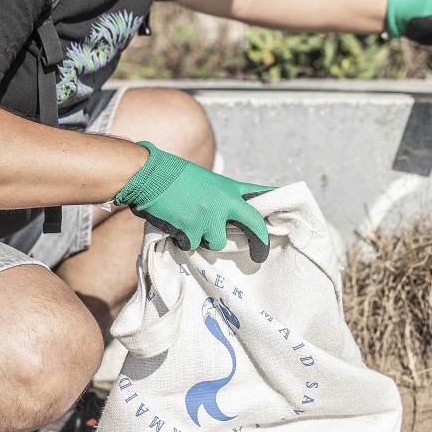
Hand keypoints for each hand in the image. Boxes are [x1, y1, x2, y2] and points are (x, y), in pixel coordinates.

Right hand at [114, 141, 272, 262]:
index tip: (283, 218)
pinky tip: (174, 225)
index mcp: (228, 186)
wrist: (148, 175)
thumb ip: (219, 197)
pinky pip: (192, 245)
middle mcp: (224, 202)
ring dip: (204, 239)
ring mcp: (209, 217)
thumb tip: (227, 216)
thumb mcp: (203, 180)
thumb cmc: (171, 174)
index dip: (274, 204)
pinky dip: (183, 240)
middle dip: (259, 243)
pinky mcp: (193, 230)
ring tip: (188, 223)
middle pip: (253, 225)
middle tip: (259, 257)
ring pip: (216, 242)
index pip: (260, 193)